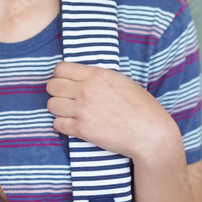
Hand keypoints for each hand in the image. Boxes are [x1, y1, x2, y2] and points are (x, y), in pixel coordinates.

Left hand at [45, 61, 176, 159]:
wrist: (150, 133)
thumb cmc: (141, 107)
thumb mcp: (121, 81)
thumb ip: (98, 77)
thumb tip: (81, 77)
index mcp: (97, 75)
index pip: (60, 69)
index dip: (60, 76)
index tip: (66, 83)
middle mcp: (86, 90)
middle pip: (52, 86)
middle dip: (57, 92)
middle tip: (66, 99)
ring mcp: (83, 109)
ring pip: (51, 105)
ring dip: (58, 109)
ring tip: (69, 113)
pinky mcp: (82, 129)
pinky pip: (57, 124)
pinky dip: (62, 126)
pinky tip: (72, 125)